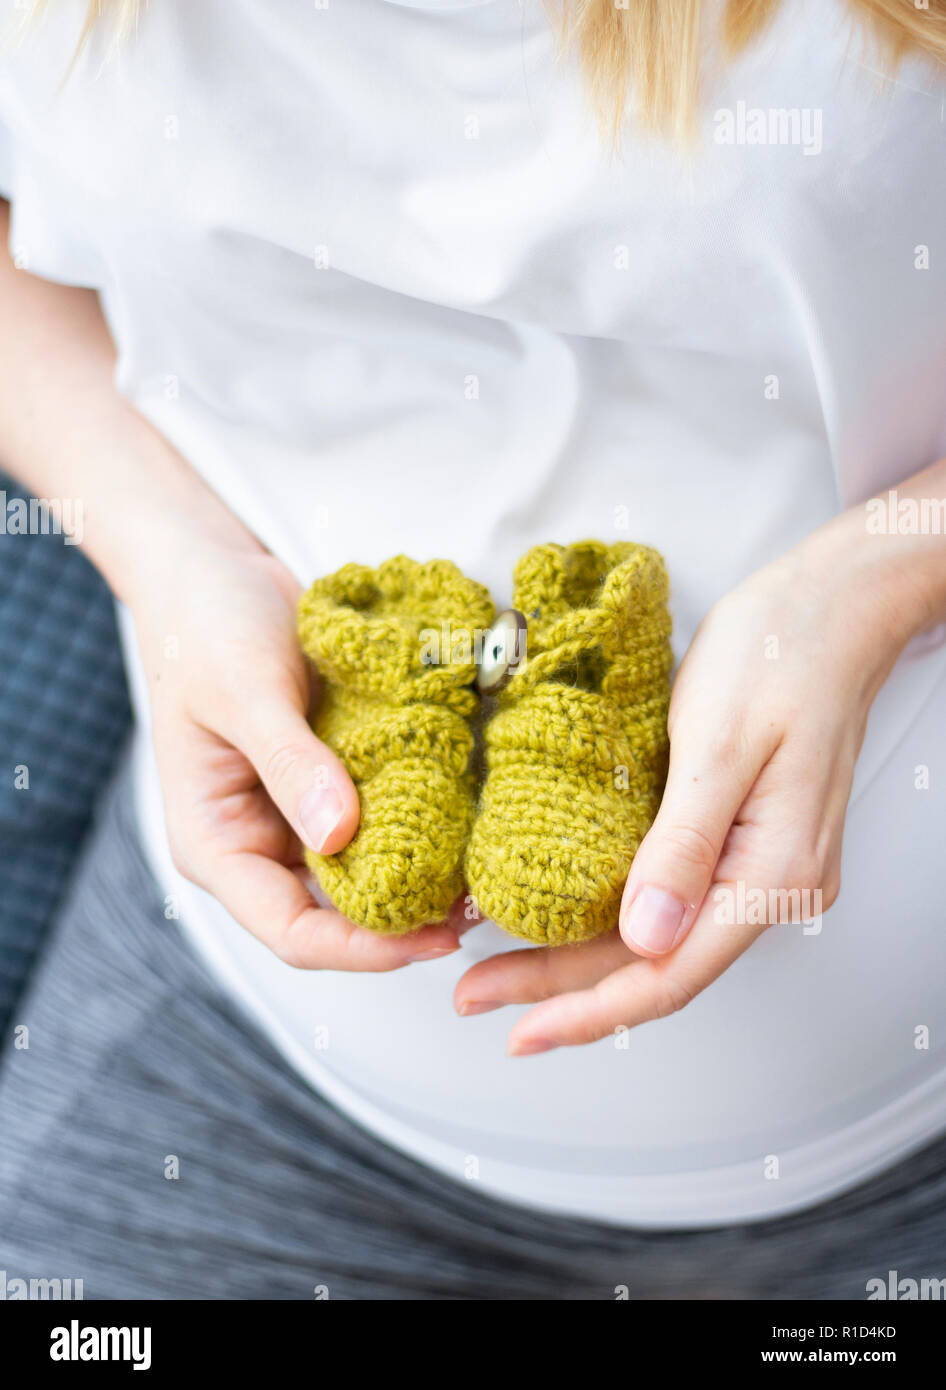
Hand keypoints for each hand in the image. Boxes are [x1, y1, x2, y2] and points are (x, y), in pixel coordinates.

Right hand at [130, 532, 467, 969]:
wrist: (214, 571)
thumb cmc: (207, 627)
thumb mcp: (245, 690)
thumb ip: (291, 763)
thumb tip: (341, 836)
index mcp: (217, 844)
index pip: (291, 930)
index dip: (363, 948)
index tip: (435, 934)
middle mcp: (256, 844)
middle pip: (334, 918)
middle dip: (404, 922)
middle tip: (480, 910)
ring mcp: (294, 817)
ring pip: (364, 875)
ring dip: (421, 880)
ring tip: (484, 875)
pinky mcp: (329, 783)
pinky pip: (379, 823)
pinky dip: (420, 828)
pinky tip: (467, 826)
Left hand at [455, 488, 945, 1052]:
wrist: (832, 608)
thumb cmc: (781, 656)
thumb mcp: (718, 744)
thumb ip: (682, 847)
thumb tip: (646, 941)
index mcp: (775, 873)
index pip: (670, 975)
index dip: (587, 1011)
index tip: (518, 1028)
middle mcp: (776, 886)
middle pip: (656, 965)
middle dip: (563, 989)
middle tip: (478, 996)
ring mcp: (765, 866)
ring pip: (660, 937)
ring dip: (583, 958)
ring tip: (502, 966)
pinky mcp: (747, 840)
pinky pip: (674, 898)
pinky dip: (613, 914)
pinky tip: (563, 914)